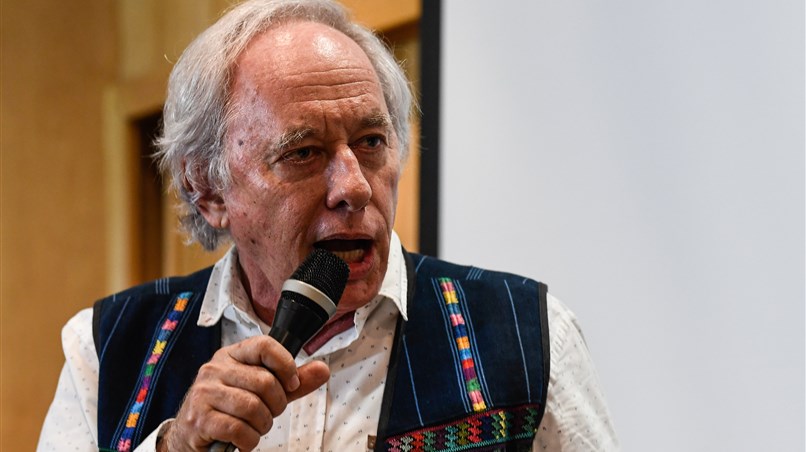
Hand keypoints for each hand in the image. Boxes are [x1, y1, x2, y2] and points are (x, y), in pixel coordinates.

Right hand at [158, 336, 329, 450]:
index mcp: (232, 355)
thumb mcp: (262, 391)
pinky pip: (239, 429)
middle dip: (275, 406)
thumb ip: (291, 382)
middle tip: (267, 415)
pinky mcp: (199, 419)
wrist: (189, 436)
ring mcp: (204, 393)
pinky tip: (242, 439)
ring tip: (254, 428)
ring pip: (254, 407)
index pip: (265, 345)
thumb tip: (323, 369)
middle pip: (265, 382)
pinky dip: (249, 440)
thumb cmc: (229, 410)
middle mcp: (215, 369)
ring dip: (262, 425)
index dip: (286, 366)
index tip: (291, 385)